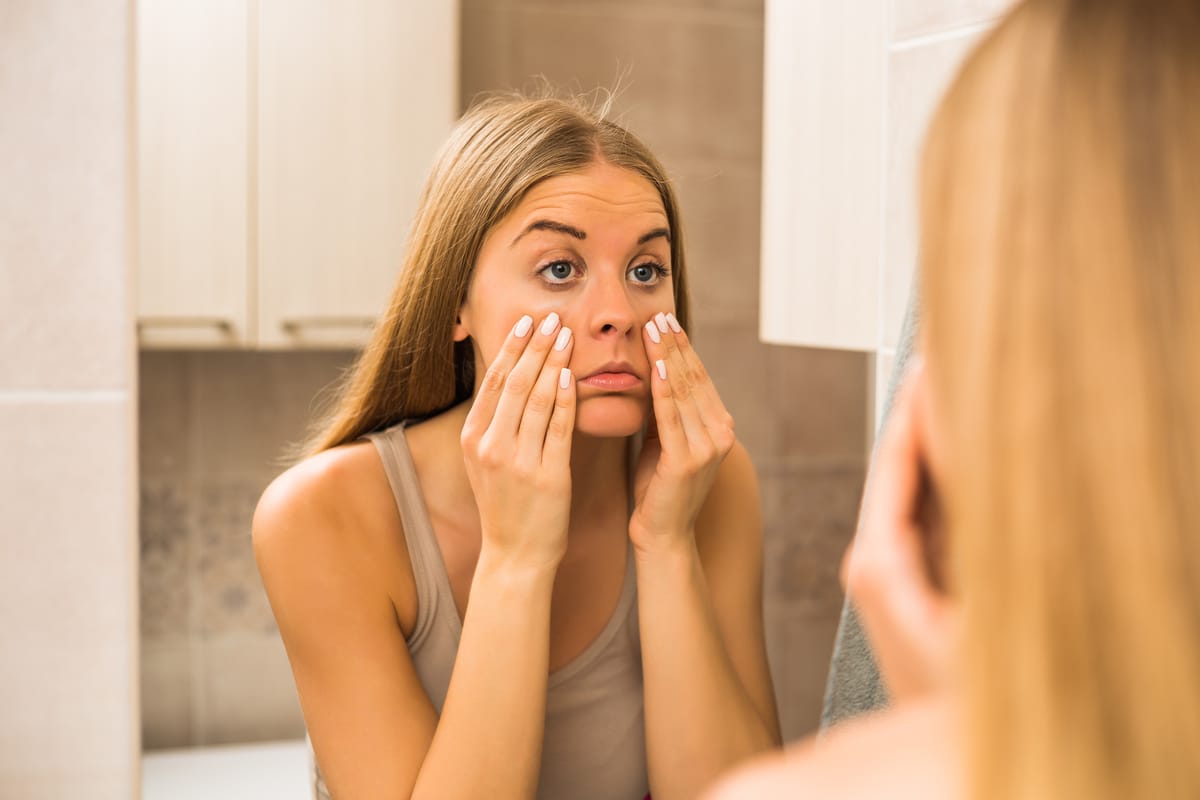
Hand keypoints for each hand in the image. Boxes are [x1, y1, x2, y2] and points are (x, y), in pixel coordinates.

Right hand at [460, 313, 576, 571]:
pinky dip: (565, 400)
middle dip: (535, 346)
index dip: (512, 348)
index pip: (494, 381)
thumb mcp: (487, 461)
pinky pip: (558, 429)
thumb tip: (511, 376)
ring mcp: (518, 462)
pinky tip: (573, 376)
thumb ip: (496, 422)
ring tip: (567, 335)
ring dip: (553, 362)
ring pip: (537, 399)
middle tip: (553, 317)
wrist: (516, 554)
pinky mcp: (547, 477)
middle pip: (515, 383)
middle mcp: (491, 447)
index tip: (529, 321)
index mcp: (474, 439)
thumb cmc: (508, 504)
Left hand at [629, 312, 735, 553]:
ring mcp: (707, 447)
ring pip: (683, 391)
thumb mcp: (664, 441)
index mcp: (718, 426)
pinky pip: (671, 416)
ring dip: (667, 357)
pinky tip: (655, 367)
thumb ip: (665, 411)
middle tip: (658, 314)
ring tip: (653, 329)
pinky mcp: (687, 461)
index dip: (682, 347)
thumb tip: (653, 371)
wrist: (662, 536)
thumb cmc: (658, 489)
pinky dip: (663, 389)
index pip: (698, 377)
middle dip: (674, 344)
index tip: (665, 320)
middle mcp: (720, 433)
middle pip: (693, 378)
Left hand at [842, 359, 957, 701]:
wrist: (944, 755)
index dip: (915, 406)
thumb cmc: (955, 692)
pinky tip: (967, 441)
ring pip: (921, 485)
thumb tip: (954, 448)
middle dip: (926, 410)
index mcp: (880, 561)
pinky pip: (933, 513)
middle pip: (905, 465)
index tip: (929, 357)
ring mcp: (898, 569)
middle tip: (944, 352)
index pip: (896, 461)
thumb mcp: (966, 598)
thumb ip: (962, 520)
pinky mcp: (918, 580)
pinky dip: (949, 473)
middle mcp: (879, 559)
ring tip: (955, 380)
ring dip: (939, 435)